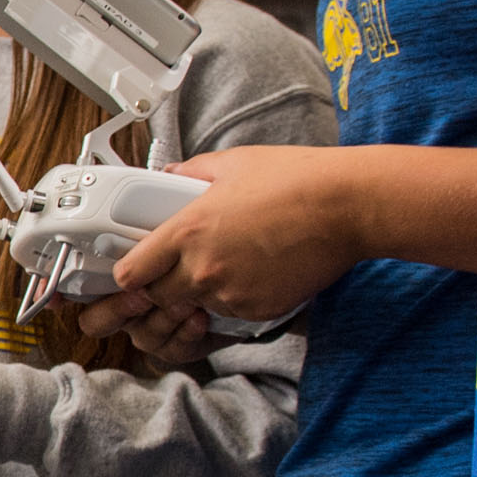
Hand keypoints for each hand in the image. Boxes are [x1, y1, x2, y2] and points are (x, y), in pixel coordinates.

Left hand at [85, 144, 358, 362]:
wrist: (346, 206)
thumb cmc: (294, 180)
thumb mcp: (231, 163)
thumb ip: (190, 173)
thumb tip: (171, 174)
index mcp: (187, 232)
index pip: (130, 273)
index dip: (130, 272)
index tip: (137, 267)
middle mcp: (202, 269)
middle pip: (158, 298)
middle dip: (163, 286)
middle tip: (183, 265)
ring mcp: (230, 294)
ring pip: (196, 306)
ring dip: (201, 292)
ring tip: (229, 261)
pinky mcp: (258, 309)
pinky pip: (231, 312)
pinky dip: (235, 298)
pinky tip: (255, 271)